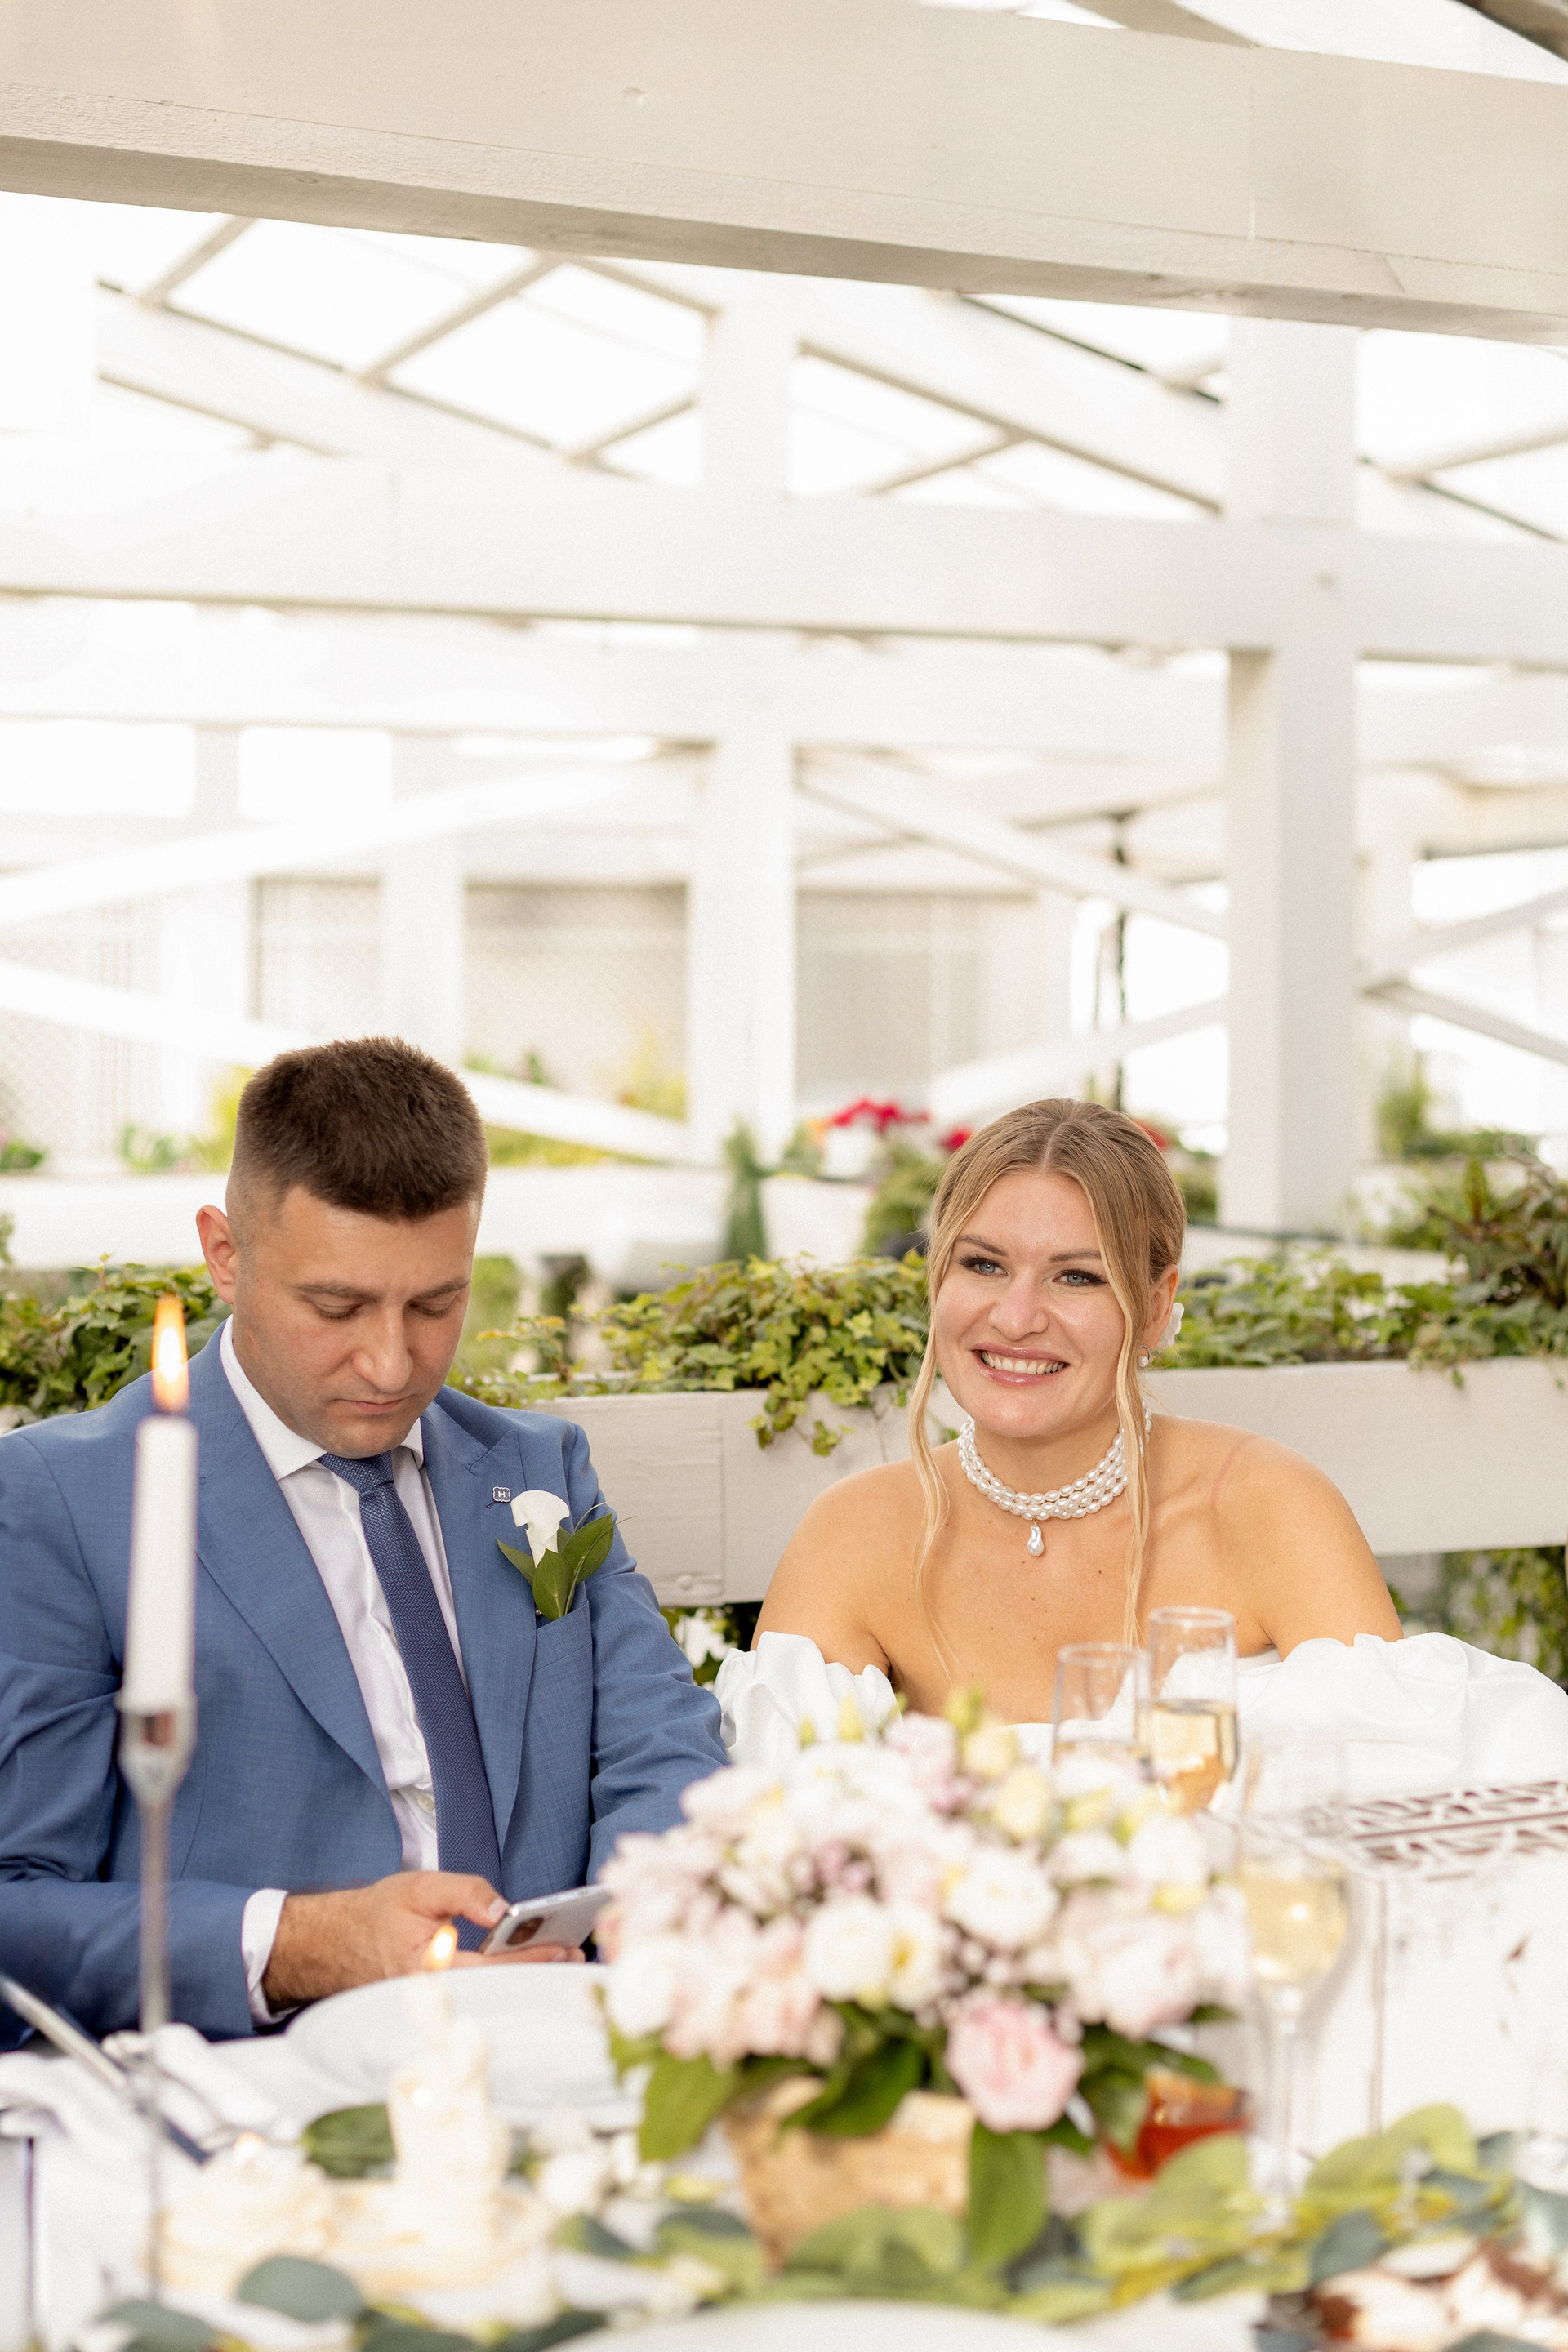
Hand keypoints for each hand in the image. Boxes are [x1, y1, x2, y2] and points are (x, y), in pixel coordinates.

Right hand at [262, 1870, 583, 2007]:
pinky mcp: (434, 2000)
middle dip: (536, 1970)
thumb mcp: (420, 1887)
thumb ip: (464, 1893)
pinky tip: (527, 1962)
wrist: (332, 1944)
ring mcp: (434, 2002)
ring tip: (561, 1955)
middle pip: (497, 1985)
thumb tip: (504, 1910)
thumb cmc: (377, 1913)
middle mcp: (434, 1994)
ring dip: (524, 1974)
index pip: (492, 1967)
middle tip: (575, 1954)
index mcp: (428, 1968)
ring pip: (489, 1990)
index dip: (530, 1957)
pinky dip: (504, 1976)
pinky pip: (476, 1990)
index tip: (563, 1947)